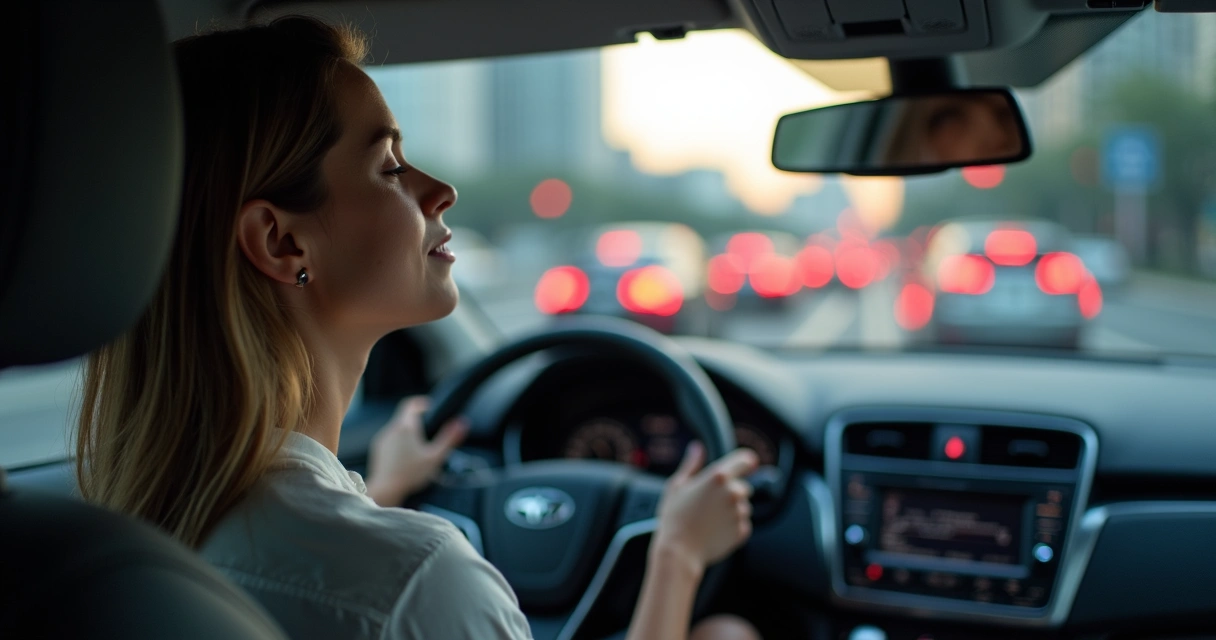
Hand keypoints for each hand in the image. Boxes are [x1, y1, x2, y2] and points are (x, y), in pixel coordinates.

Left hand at [365, 396, 467, 506]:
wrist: (385, 490)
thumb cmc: (411, 474)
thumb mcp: (435, 457)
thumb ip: (449, 439)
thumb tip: (462, 423)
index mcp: (406, 426)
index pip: (411, 404)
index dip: (422, 403)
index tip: (431, 408)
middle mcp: (391, 428)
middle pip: (405, 416)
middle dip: (417, 421)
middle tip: (429, 432)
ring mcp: (383, 438)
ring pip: (397, 428)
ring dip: (407, 432)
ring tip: (419, 446)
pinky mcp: (377, 449)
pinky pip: (390, 439)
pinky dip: (398, 442)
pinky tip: (406, 456)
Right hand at [651, 443, 758, 576]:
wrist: (678, 551)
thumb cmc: (674, 518)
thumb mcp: (677, 486)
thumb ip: (691, 464)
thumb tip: (697, 448)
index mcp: (718, 477)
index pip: (746, 459)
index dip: (746, 462)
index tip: (747, 465)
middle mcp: (733, 492)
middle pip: (743, 487)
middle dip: (730, 493)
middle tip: (709, 505)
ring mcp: (740, 513)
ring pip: (742, 507)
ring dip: (731, 511)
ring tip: (709, 520)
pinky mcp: (742, 531)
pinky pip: (742, 524)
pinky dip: (732, 527)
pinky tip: (714, 531)